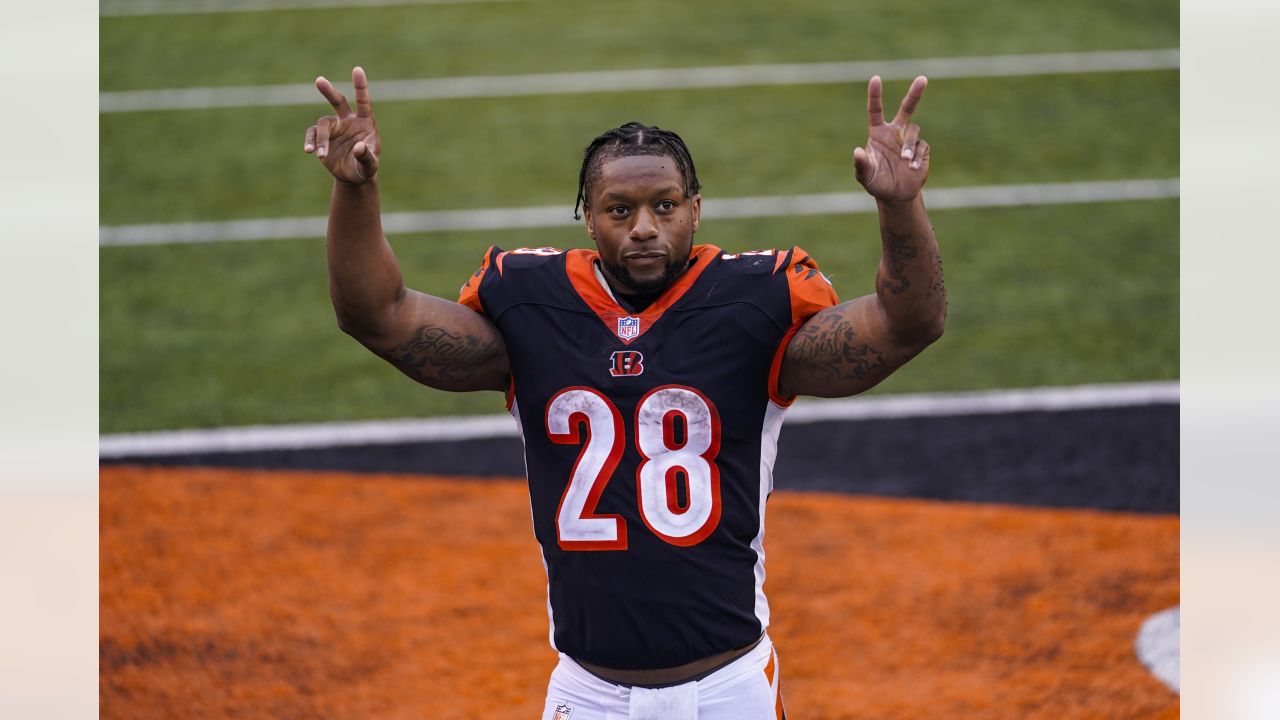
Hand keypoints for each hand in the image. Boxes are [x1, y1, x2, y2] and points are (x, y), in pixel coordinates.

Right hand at [304, 66, 379, 184]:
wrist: (353, 176)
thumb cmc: (365, 167)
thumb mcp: (370, 165)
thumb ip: (366, 156)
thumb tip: (358, 147)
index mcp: (364, 122)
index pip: (363, 101)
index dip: (360, 86)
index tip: (357, 69)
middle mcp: (348, 120)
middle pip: (338, 101)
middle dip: (329, 91)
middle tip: (319, 80)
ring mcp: (334, 127)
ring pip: (323, 125)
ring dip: (322, 140)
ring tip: (322, 156)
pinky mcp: (322, 137)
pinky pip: (313, 135)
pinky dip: (310, 142)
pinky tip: (309, 151)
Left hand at [852, 75, 928, 202]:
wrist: (896, 195)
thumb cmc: (876, 182)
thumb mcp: (865, 175)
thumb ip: (861, 164)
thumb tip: (857, 151)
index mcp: (878, 132)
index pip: (875, 110)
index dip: (875, 94)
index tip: (876, 79)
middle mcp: (895, 132)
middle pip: (907, 107)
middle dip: (915, 93)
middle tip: (922, 79)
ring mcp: (909, 139)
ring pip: (914, 131)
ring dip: (909, 145)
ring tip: (905, 160)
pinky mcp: (922, 149)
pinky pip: (922, 147)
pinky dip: (917, 157)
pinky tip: (912, 168)